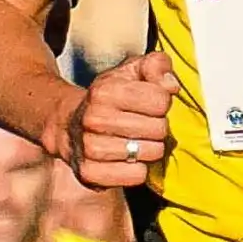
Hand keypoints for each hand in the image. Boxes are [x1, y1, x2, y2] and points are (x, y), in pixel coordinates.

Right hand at [62, 52, 178, 187]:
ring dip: (149, 148)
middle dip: (158, 127)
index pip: (161, 100)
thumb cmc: (110, 98)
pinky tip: (127, 159)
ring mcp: (90, 148)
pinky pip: (137, 175)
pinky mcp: (91, 174)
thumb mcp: (130, 72)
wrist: (70, 125)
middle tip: (144, 125)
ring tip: (136, 141)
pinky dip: (137, 169)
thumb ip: (156, 65)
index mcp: (104, 91)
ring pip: (150, 153)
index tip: (149, 104)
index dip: (161, 102)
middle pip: (159, 129)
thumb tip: (171, 85)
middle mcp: (94, 119)